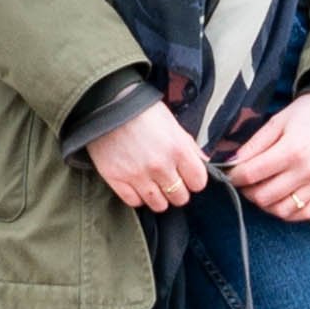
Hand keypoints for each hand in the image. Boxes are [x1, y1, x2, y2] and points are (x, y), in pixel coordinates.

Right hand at [85, 102, 208, 212]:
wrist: (105, 103)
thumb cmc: (141, 111)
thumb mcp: (171, 123)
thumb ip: (189, 145)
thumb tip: (204, 162)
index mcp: (177, 149)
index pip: (198, 183)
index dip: (194, 180)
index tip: (187, 176)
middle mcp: (160, 166)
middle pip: (180, 198)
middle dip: (177, 191)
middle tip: (168, 180)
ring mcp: (137, 175)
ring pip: (159, 205)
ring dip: (159, 197)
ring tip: (153, 184)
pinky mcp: (116, 179)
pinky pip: (135, 202)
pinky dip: (137, 197)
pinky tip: (137, 185)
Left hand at [226, 92, 309, 221]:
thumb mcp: (278, 121)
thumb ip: (255, 144)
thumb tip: (232, 162)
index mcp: (292, 150)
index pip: (252, 174)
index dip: (235, 176)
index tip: (231, 173)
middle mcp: (306, 172)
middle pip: (264, 196)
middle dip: (247, 191)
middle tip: (245, 181)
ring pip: (281, 210)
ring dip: (265, 204)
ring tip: (260, 190)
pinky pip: (303, 214)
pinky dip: (287, 212)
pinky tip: (279, 199)